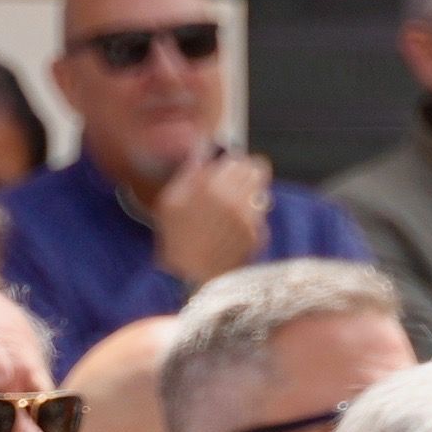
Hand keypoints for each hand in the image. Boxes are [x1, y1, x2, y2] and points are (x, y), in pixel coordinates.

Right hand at [154, 150, 275, 287]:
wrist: (191, 279)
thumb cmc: (176, 241)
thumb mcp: (170, 203)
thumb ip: (189, 174)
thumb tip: (202, 153)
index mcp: (210, 186)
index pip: (238, 159)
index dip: (233, 164)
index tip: (227, 170)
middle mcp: (233, 198)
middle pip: (257, 170)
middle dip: (247, 174)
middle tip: (236, 184)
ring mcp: (248, 217)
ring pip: (261, 191)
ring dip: (251, 195)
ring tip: (234, 209)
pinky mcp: (257, 234)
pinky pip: (259, 215)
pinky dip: (251, 218)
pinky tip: (234, 230)